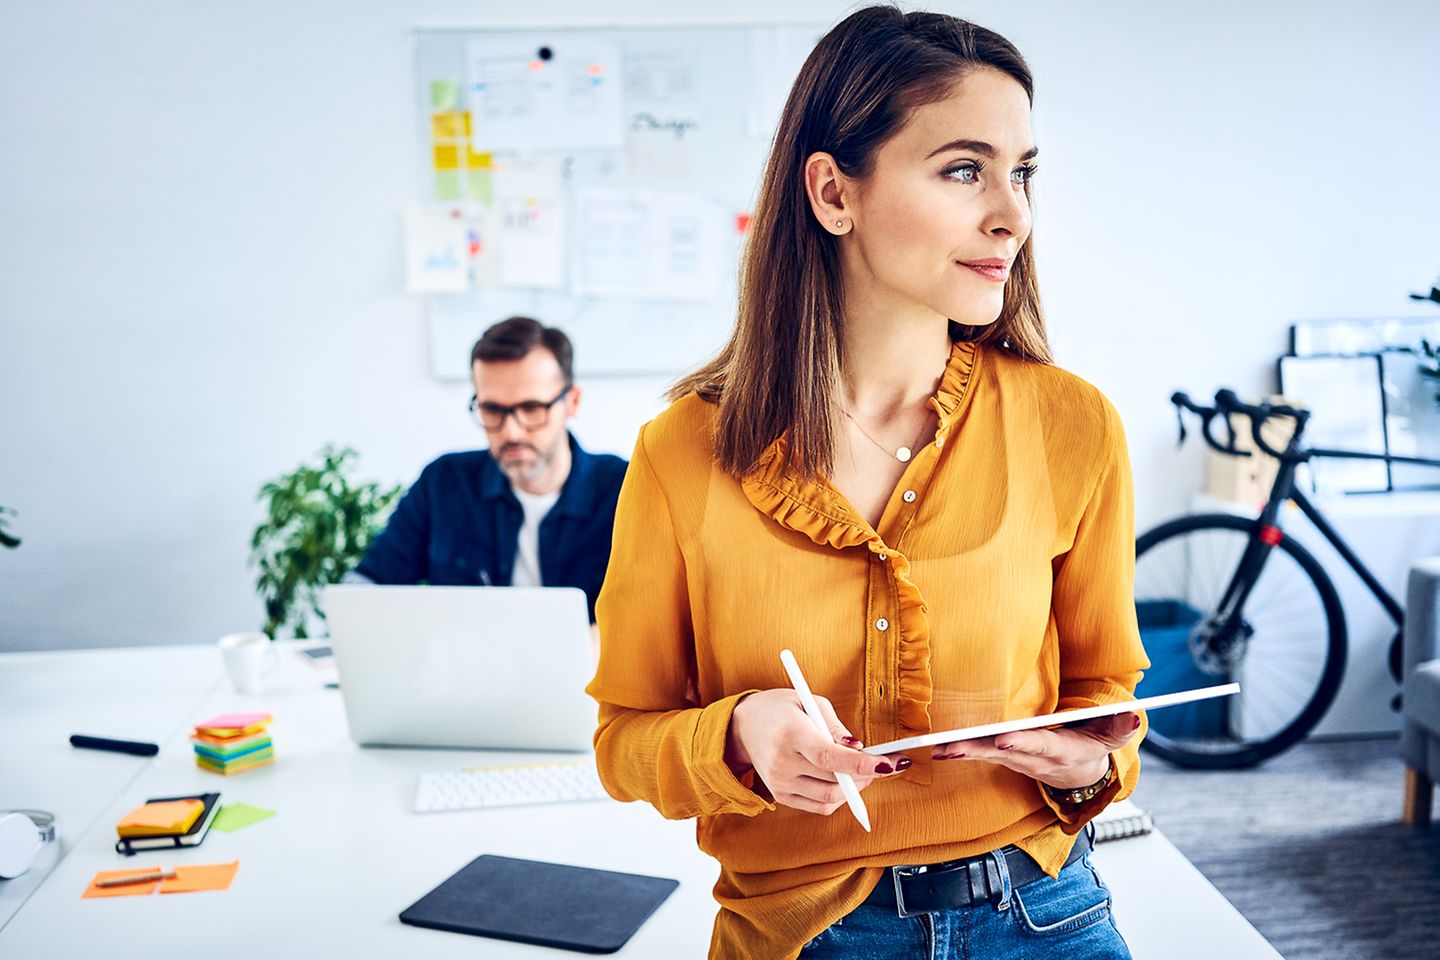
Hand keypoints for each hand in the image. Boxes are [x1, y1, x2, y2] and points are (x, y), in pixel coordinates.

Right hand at [726, 689, 908, 815]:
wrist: (743, 727)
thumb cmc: (781, 709)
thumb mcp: (810, 702)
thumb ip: (836, 727)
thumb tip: (860, 750)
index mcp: (790, 734)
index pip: (829, 758)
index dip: (862, 764)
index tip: (888, 764)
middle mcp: (782, 763)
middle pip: (834, 782)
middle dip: (866, 775)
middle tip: (883, 763)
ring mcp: (779, 783)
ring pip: (830, 798)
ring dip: (855, 788)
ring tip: (863, 771)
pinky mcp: (781, 796)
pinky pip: (819, 806)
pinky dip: (838, 796)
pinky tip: (843, 781)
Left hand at [930, 712, 1140, 789]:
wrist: (1081, 772)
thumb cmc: (1094, 744)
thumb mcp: (1113, 736)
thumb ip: (1121, 726)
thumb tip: (1132, 714)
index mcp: (1060, 750)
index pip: (1040, 745)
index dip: (1023, 742)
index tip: (1004, 739)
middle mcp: (1034, 758)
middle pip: (1003, 753)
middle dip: (978, 749)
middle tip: (952, 746)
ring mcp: (1016, 759)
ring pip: (986, 754)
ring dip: (960, 752)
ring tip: (936, 747)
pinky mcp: (1003, 756)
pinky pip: (978, 753)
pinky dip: (957, 751)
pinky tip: (936, 748)